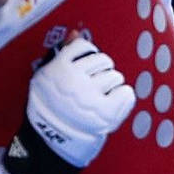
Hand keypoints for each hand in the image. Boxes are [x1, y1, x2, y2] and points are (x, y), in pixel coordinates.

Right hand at [26, 37, 133, 165]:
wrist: (51, 140)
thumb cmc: (51, 107)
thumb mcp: (48, 77)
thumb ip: (63, 53)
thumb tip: (75, 33)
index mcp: (58, 68)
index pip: (84, 46)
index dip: (89, 57)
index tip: (85, 70)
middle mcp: (74, 79)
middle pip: (103, 60)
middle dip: (102, 71)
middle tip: (94, 86)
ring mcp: (90, 95)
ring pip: (115, 76)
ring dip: (112, 86)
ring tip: (101, 98)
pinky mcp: (105, 111)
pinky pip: (125, 93)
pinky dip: (124, 97)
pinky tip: (114, 103)